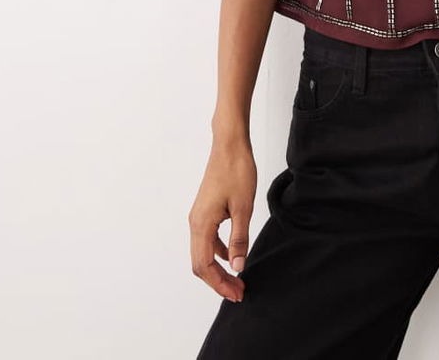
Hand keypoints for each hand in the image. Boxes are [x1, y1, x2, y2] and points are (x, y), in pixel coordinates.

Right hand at [189, 141, 256, 302]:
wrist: (230, 145)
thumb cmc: (237, 170)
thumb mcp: (243, 207)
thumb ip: (239, 238)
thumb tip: (238, 266)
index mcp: (201, 224)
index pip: (204, 266)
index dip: (219, 284)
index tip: (236, 293)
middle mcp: (195, 222)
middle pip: (200, 264)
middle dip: (218, 281)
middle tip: (239, 291)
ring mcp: (199, 216)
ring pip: (203, 253)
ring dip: (218, 268)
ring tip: (238, 277)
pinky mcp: (205, 210)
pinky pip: (208, 239)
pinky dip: (219, 252)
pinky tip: (234, 255)